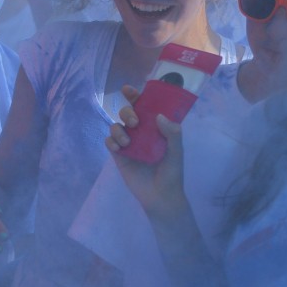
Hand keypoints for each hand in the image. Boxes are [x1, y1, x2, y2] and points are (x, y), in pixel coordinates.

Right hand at [106, 84, 187, 220]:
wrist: (160, 196)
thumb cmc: (172, 173)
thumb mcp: (177, 152)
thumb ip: (173, 133)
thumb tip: (159, 116)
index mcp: (155, 128)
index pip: (145, 106)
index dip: (136, 95)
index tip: (129, 90)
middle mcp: (141, 132)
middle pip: (128, 112)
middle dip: (127, 111)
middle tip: (135, 121)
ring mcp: (129, 143)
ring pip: (116, 125)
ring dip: (118, 128)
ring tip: (127, 142)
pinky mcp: (119, 156)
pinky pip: (109, 142)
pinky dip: (112, 141)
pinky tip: (120, 148)